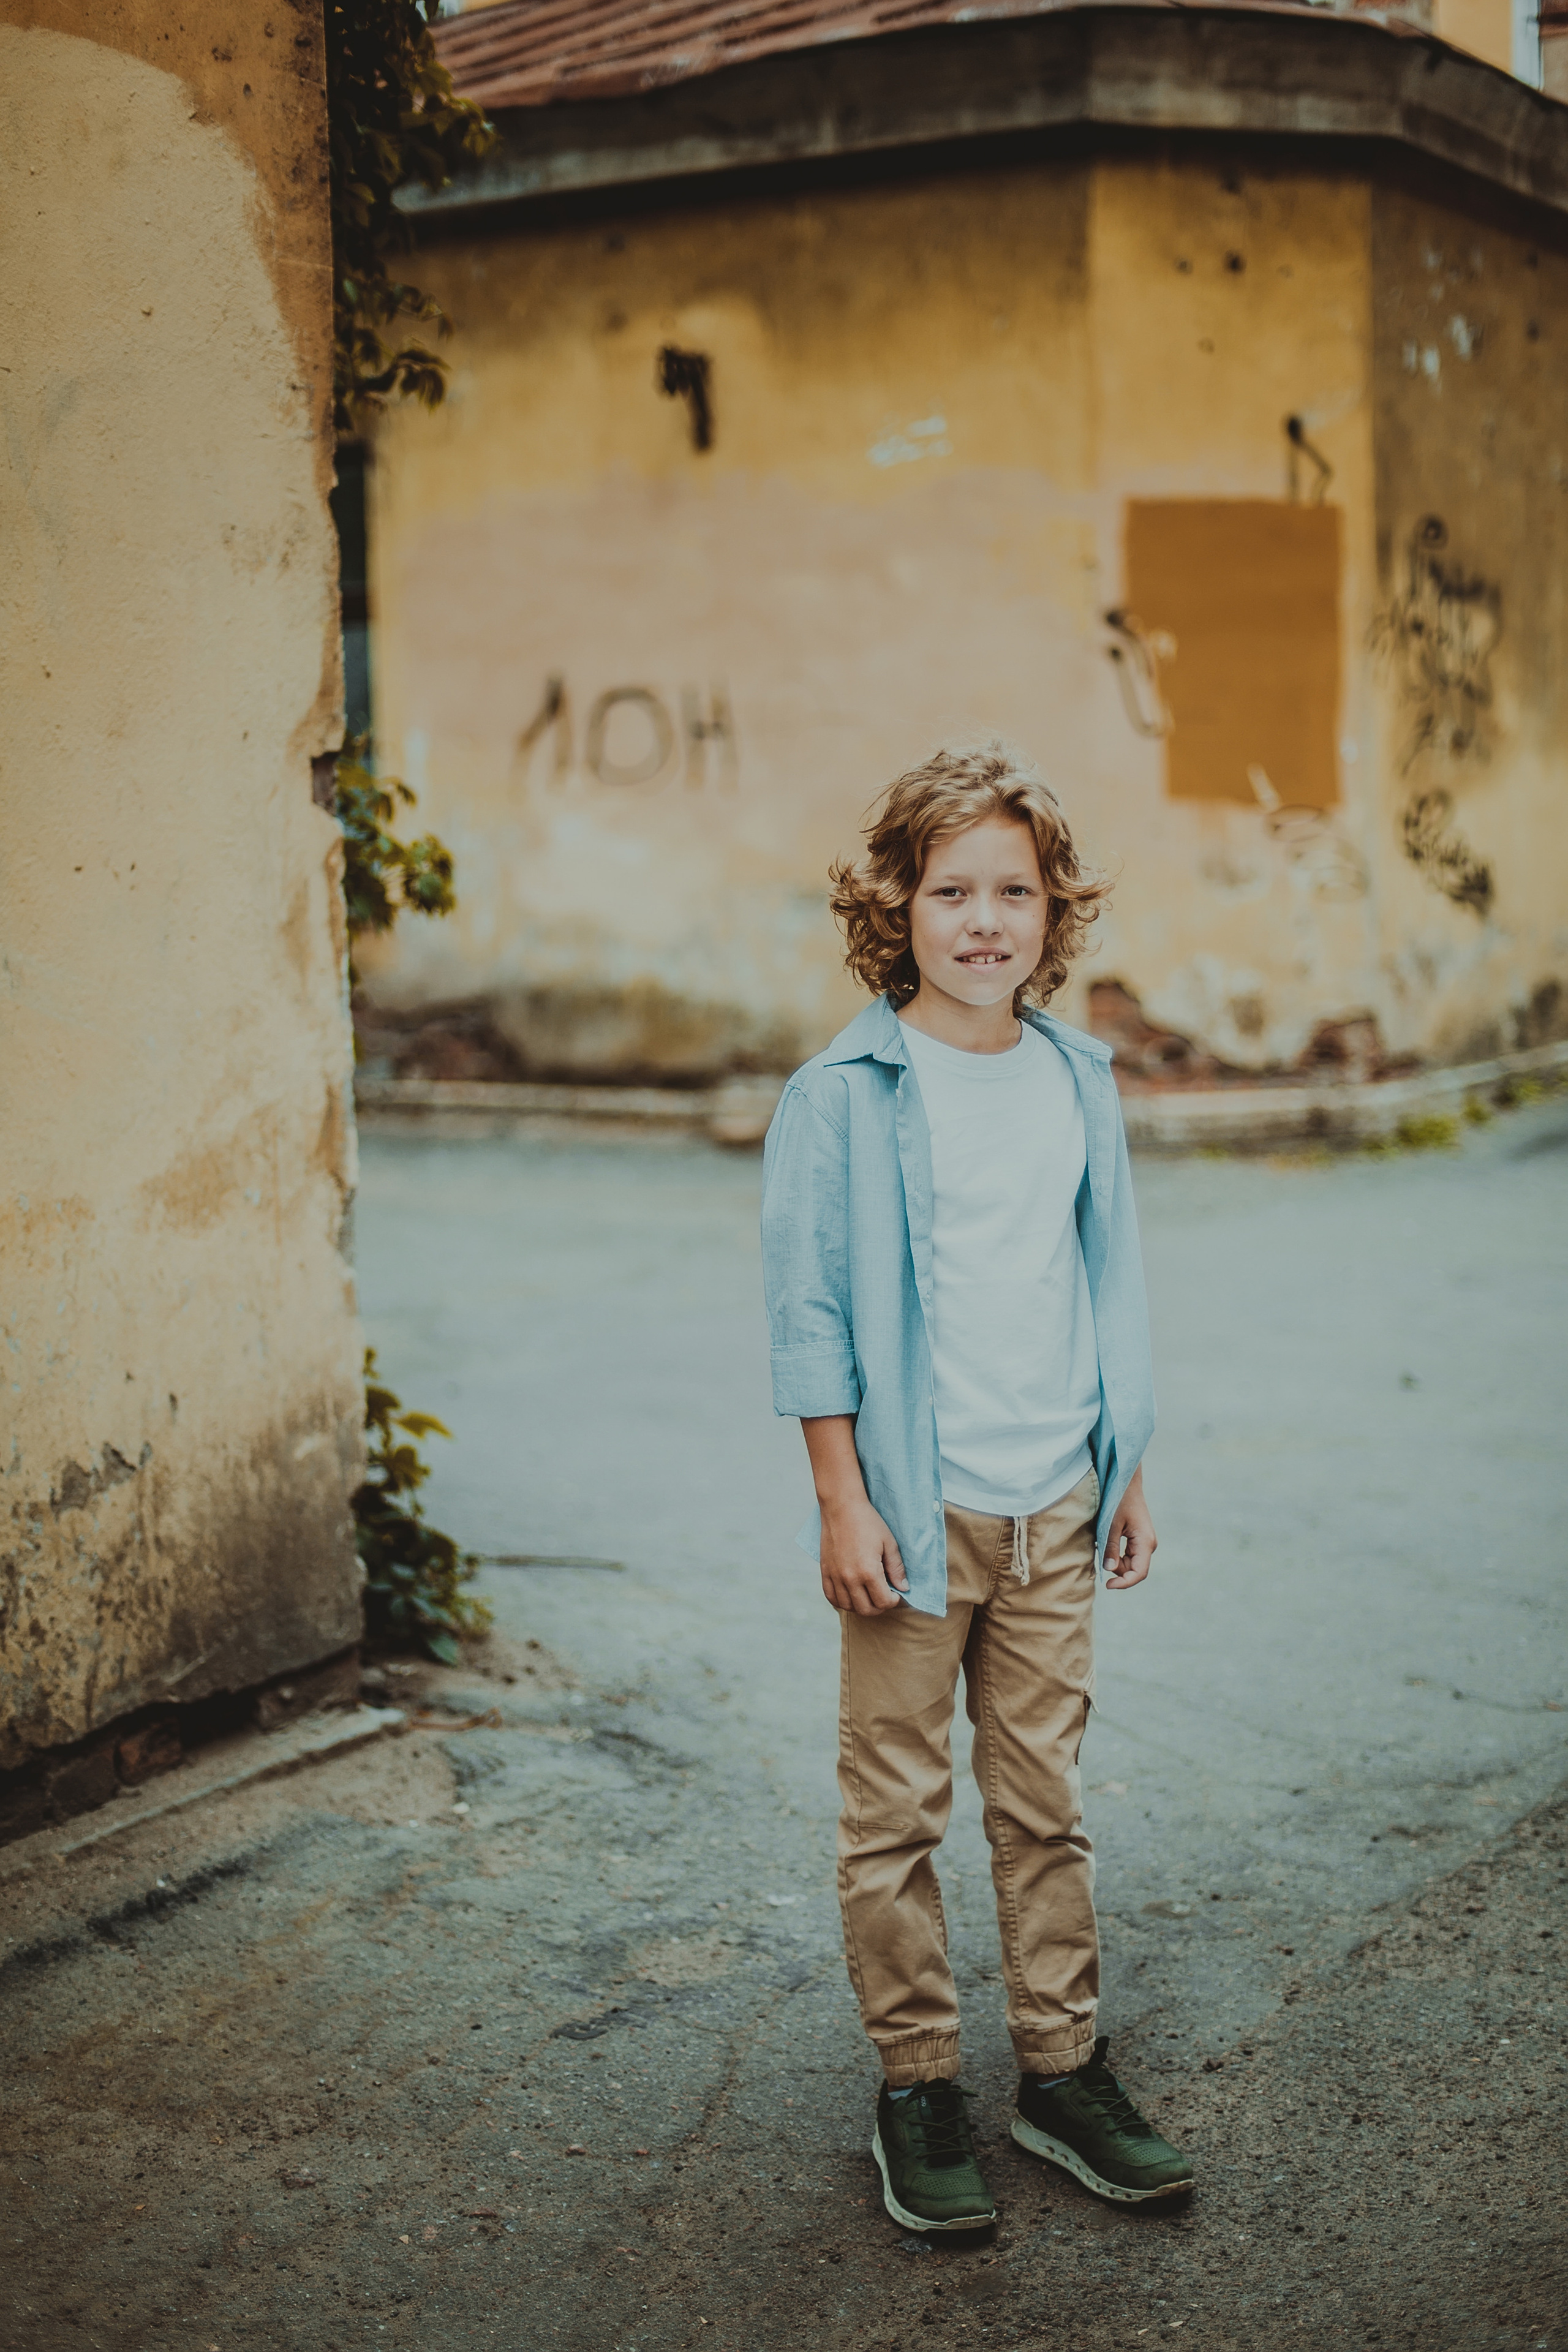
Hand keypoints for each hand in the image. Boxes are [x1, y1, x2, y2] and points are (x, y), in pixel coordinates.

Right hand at [818, 1493, 908, 1615]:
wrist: (841, 1507)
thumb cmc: (868, 1522)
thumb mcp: (889, 1543)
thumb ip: (897, 1568)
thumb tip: (903, 1587)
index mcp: (869, 1571)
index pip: (883, 1602)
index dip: (893, 1601)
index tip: (895, 1593)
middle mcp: (850, 1578)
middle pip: (866, 1609)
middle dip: (879, 1607)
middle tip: (884, 1596)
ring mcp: (835, 1576)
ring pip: (848, 1606)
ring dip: (861, 1606)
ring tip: (868, 1596)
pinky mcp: (825, 1571)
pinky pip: (831, 1597)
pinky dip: (841, 1601)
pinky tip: (850, 1595)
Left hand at [1103, 1466, 1155, 1589]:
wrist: (1126, 1482)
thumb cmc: (1118, 1499)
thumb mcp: (1111, 1524)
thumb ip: (1111, 1547)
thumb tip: (1108, 1569)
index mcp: (1145, 1542)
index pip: (1139, 1573)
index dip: (1124, 1583)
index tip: (1108, 1585)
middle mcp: (1148, 1544)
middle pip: (1133, 1569)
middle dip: (1117, 1570)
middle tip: (1100, 1555)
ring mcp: (1145, 1542)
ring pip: (1130, 1563)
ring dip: (1115, 1561)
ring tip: (1102, 1544)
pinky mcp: (1139, 1538)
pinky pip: (1128, 1554)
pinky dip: (1117, 1555)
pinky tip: (1106, 1543)